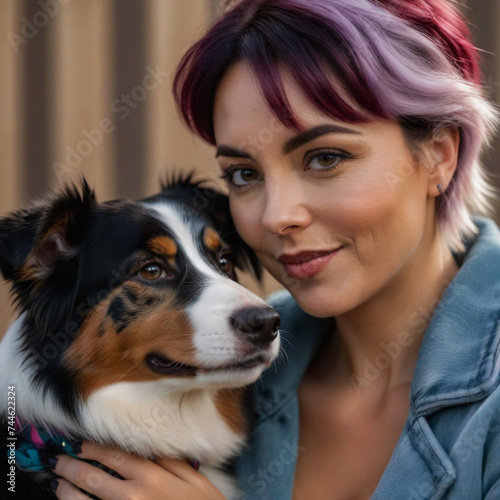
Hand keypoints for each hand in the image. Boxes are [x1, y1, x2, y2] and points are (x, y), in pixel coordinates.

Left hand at [51, 441, 226, 499]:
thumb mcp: (195, 479)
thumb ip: (172, 461)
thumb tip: (150, 445)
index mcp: (153, 477)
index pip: (115, 455)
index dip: (93, 448)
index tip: (79, 443)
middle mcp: (134, 496)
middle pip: (95, 477)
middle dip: (72, 466)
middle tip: (57, 458)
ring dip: (67, 490)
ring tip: (56, 481)